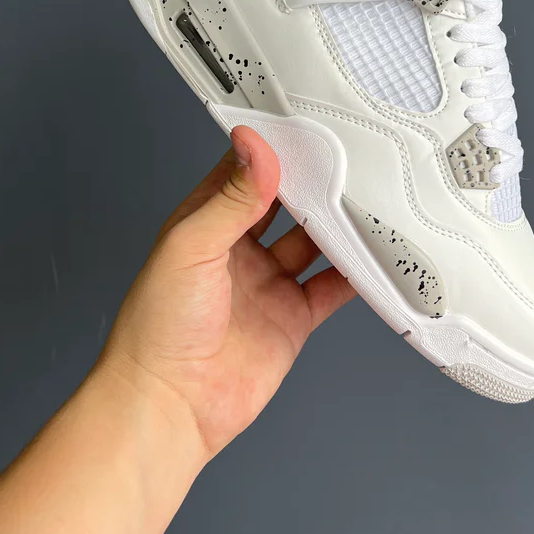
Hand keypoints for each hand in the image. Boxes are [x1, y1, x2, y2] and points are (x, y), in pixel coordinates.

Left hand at [100, 127, 353, 463]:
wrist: (170, 406)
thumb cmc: (158, 328)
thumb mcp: (192, 247)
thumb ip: (231, 198)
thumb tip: (255, 146)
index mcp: (205, 224)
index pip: (244, 173)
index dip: (273, 150)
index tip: (307, 127)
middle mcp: (238, 251)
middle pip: (285, 206)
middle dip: (313, 184)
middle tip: (348, 158)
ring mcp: (267, 285)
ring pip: (313, 243)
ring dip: (338, 225)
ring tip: (368, 199)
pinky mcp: (291, 319)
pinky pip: (330, 288)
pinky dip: (355, 275)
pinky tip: (375, 257)